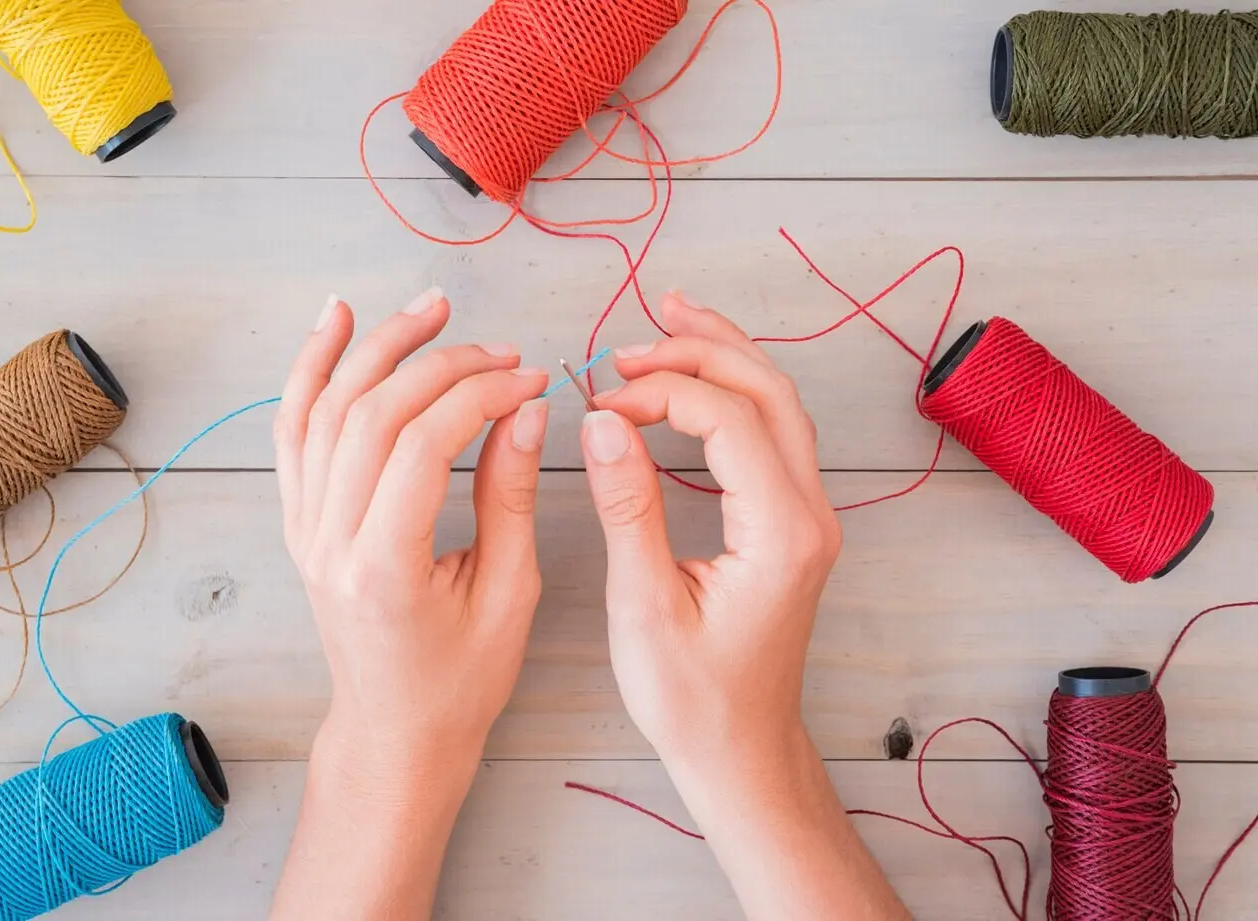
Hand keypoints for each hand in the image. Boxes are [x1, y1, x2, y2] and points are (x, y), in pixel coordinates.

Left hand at [273, 288, 550, 775]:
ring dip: (377, 347)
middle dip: (441, 364)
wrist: (394, 731)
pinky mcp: (300, 522)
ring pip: (327, 408)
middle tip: (499, 349)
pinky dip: (311, 370)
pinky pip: (294, 430)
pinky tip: (336, 324)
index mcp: (385, 567)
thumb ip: (509, 496)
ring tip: (430, 308)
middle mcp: (330, 541)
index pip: (425, 444)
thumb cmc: (457, 681)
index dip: (480, 395)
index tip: (529, 379)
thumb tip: (525, 409)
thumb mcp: (507, 595)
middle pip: (373, 413)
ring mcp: (305, 529)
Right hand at [582, 291, 840, 769]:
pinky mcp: (792, 522)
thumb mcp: (644, 606)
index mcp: (780, 533)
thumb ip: (628, 507)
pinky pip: (774, 432)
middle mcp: (809, 514)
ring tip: (669, 317)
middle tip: (632, 342)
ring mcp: (808, 516)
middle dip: (699, 351)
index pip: (728, 419)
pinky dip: (733, 391)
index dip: (662, 393)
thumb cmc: (694, 698)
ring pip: (778, 403)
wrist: (742, 748)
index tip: (602, 401)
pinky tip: (696, 377)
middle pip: (768, 392)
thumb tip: (602, 422)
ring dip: (724, 356)